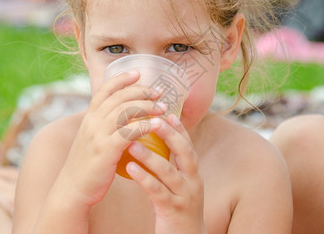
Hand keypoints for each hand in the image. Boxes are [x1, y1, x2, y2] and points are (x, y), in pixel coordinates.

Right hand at [54, 71, 165, 207]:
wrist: (72, 189)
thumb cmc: (87, 164)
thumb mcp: (91, 138)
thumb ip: (103, 124)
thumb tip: (121, 114)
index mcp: (89, 117)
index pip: (104, 89)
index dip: (121, 78)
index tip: (138, 72)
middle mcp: (92, 122)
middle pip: (119, 97)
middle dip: (141, 91)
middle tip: (159, 93)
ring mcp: (98, 135)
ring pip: (125, 111)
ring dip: (147, 106)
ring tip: (163, 107)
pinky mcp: (106, 150)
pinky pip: (129, 132)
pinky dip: (145, 126)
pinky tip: (158, 125)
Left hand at [126, 114, 205, 233]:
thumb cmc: (177, 211)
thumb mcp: (178, 187)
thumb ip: (170, 169)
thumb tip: (153, 148)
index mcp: (193, 174)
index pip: (188, 146)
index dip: (179, 129)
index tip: (167, 113)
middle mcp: (193, 182)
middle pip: (185, 153)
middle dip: (170, 135)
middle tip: (154, 120)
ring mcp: (185, 196)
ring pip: (169, 171)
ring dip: (151, 156)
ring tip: (133, 143)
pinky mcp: (173, 211)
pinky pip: (158, 192)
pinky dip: (144, 178)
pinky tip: (130, 168)